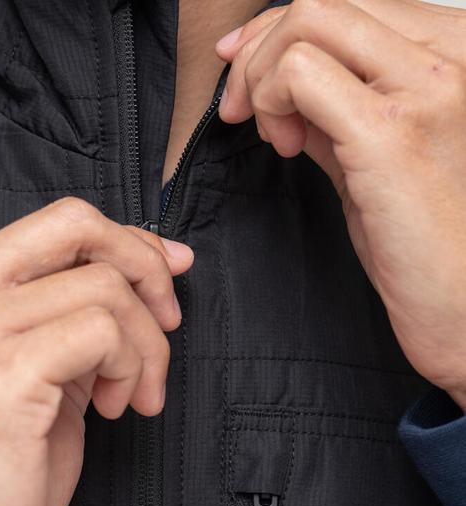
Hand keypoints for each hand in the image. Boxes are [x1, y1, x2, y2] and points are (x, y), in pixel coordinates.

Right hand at [0, 198, 193, 505]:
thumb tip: (152, 262)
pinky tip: (117, 411)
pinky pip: (102, 332)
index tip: (168, 273)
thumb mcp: (23, 369)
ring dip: (143, 342)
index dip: (124, 242)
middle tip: (168, 325)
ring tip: (131, 395)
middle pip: (77, 228)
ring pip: (103, 287)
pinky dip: (131, 365)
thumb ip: (68, 314)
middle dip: (146, 270)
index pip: (54, 225)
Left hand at [216, 0, 465, 410]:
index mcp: (448, 55)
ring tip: (273, 136)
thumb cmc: (421, 237)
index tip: (241, 75)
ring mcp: (423, 88)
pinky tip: (286, 148)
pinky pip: (300, 74)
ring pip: (307, 24)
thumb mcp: (375, 156)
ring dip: (262, 76)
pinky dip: (272, 102)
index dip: (277, 31)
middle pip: (322, 4)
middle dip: (257, 50)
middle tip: (239, 109)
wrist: (460, 300)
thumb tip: (283, 92)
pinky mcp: (390, 131)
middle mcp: (447, 56)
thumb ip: (337, 113)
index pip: (346, 5)